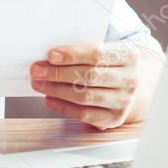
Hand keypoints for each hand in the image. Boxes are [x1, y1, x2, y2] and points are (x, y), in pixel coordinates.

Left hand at [29, 41, 157, 129]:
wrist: (128, 83)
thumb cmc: (109, 62)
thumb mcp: (104, 48)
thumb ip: (82, 49)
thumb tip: (50, 56)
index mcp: (128, 55)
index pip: (97, 54)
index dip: (72, 55)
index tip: (50, 55)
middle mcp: (130, 79)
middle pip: (89, 76)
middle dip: (58, 73)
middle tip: (37, 70)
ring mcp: (124, 101)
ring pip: (85, 96)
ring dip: (57, 90)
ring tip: (39, 83)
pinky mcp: (114, 118)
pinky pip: (85, 114)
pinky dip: (63, 107)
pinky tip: (49, 99)